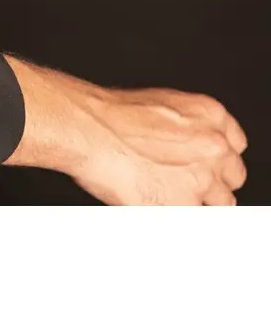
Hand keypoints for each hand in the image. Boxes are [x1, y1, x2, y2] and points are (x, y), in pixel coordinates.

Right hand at [75, 86, 246, 204]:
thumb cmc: (109, 114)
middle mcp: (213, 147)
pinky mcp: (180, 207)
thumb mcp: (159, 106)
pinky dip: (170, 210)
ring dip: (195, 199)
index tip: (204, 162)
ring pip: (220, 203)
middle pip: (232, 176)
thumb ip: (184, 127)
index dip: (215, 156)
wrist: (87, 128)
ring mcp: (201, 180)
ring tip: (163, 191)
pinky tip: (148, 198)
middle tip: (182, 179)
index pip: (234, 145)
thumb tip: (182, 146)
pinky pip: (189, 216)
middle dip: (211, 179)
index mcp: (210, 115)